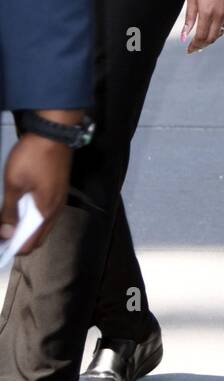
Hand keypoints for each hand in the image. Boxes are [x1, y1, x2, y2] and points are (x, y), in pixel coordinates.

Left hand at [1, 135, 71, 253]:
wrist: (54, 133)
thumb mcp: (13, 184)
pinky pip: (47, 213)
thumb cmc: (32, 157)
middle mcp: (56, 210)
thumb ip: (9, 211)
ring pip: (43, 225)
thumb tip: (6, 234)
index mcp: (45, 211)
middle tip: (2, 233)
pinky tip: (22, 208)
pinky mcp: (60, 190)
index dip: (13, 247)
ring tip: (9, 220)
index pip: (30, 243)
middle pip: (39, 237)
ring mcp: (60, 200)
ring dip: (27, 228)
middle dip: (20, 240)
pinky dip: (34, 217)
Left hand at [182, 0, 223, 52]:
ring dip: (209, 38)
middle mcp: (219, 15)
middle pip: (211, 38)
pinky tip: (209, 28)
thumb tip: (184, 37)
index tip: (188, 50)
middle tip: (193, 48)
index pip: (201, 37)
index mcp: (207, 13)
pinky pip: (223, 24)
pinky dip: (215, 30)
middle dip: (202, 45)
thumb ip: (189, 19)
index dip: (194, 45)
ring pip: (218, 33)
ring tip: (200, 40)